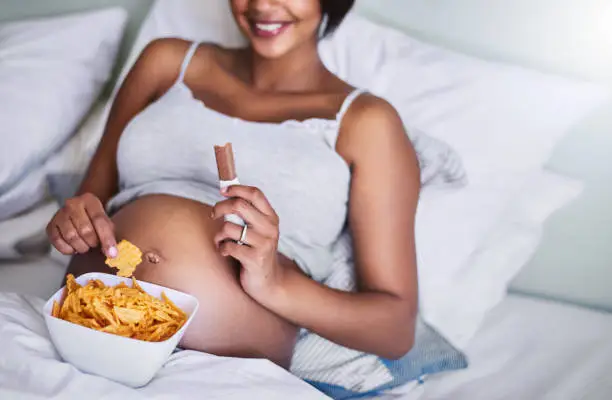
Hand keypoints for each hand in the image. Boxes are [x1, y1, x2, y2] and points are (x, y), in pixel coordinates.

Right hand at [46, 193, 116, 257]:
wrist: (78, 212)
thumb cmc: (94, 220)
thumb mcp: (106, 222)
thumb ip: (109, 234)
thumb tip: (112, 253)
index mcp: (89, 200)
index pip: (99, 220)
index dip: (106, 238)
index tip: (112, 254)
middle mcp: (72, 204)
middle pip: (85, 230)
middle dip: (93, 242)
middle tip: (95, 244)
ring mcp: (59, 214)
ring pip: (71, 236)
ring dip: (81, 247)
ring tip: (85, 245)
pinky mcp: (50, 225)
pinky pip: (58, 242)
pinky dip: (68, 249)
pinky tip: (74, 247)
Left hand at [212, 185, 284, 299]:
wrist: (269, 282)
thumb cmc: (258, 251)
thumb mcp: (260, 230)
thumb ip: (249, 213)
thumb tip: (228, 192)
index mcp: (271, 217)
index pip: (255, 194)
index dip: (236, 189)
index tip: (223, 191)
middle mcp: (269, 228)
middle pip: (239, 205)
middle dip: (220, 207)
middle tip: (213, 214)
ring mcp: (263, 244)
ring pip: (229, 227)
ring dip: (218, 234)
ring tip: (220, 240)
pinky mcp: (254, 259)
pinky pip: (228, 246)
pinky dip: (221, 248)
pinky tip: (225, 251)